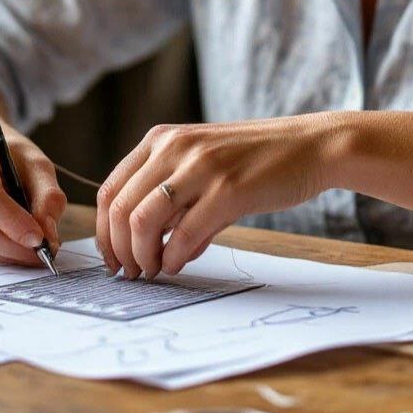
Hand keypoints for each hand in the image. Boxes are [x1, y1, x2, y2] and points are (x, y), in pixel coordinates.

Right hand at [0, 133, 66, 264]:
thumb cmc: (11, 156)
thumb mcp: (37, 163)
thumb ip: (48, 196)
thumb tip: (48, 234)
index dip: (13, 223)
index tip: (39, 239)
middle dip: (12, 246)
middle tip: (42, 253)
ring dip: (7, 254)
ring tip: (33, 251)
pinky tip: (16, 247)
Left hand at [96, 115, 333, 279]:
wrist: (309, 146)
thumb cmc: (256, 159)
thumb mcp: (202, 164)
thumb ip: (172, 198)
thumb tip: (150, 248)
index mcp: (161, 139)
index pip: (109, 190)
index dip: (103, 232)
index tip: (112, 259)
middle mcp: (175, 148)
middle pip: (119, 208)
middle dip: (118, 251)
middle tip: (131, 273)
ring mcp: (201, 167)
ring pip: (142, 221)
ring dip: (142, 257)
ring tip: (155, 271)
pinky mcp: (228, 190)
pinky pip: (183, 234)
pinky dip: (174, 258)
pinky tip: (179, 264)